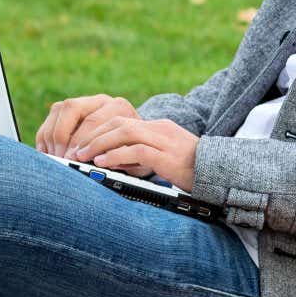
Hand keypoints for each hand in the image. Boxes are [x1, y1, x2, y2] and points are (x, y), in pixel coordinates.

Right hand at [34, 94, 139, 158]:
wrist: (133, 143)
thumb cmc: (132, 152)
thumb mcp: (132, 155)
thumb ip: (118, 156)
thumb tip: (100, 162)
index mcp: (118, 108)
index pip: (93, 121)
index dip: (81, 141)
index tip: (74, 159)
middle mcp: (100, 100)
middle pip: (72, 107)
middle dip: (62, 135)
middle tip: (62, 158)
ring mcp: (83, 102)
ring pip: (59, 110)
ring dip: (52, 135)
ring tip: (54, 157)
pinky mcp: (69, 109)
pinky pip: (51, 116)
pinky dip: (45, 135)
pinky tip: (48, 152)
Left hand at [74, 118, 198, 191]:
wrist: (220, 175)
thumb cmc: (191, 171)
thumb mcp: (162, 160)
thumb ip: (139, 157)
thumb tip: (113, 162)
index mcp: (159, 127)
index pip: (122, 121)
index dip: (99, 131)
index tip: (81, 144)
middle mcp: (160, 129)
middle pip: (119, 122)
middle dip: (93, 135)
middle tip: (75, 149)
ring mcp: (165, 140)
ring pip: (124, 132)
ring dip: (99, 143)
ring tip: (82, 155)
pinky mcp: (167, 156)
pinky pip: (137, 150)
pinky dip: (116, 154)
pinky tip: (102, 161)